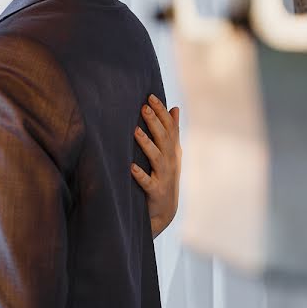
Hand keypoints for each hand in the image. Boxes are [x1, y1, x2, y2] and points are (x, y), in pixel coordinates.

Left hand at [132, 95, 180, 238]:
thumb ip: (172, 131)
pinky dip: (140, 175)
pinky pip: (148, 182)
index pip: (169, 127)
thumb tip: (175, 108)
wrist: (165, 211)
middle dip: (154, 122)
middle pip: (164, 139)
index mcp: (173, 150)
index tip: (150, 96)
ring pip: (156, 158)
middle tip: (143, 107)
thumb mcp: (171, 153)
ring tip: (135, 131)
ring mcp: (164, 177)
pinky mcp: (156, 192)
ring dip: (146, 144)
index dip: (161, 112)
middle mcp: (170, 161)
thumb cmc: (165, 176)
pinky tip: (131, 167)